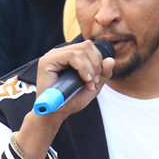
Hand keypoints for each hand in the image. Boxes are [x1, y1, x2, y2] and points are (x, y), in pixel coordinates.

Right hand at [15, 41, 114, 158]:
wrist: (57, 112)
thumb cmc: (71, 100)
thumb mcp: (93, 86)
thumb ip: (103, 74)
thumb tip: (111, 60)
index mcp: (70, 55)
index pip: (89, 47)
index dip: (98, 60)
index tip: (98, 79)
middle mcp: (61, 53)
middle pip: (87, 46)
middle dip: (96, 64)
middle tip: (94, 81)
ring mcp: (53, 55)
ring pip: (80, 51)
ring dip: (90, 68)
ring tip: (88, 83)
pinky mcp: (47, 61)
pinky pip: (70, 56)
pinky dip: (82, 68)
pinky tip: (84, 79)